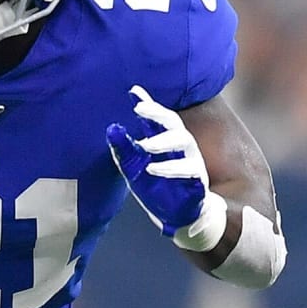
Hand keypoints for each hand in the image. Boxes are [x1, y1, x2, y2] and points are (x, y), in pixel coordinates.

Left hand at [106, 85, 223, 248]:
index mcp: (164, 141)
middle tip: (139, 109)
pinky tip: (154, 169)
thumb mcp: (134, 167)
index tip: (133, 92)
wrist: (178, 215)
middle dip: (158, 113)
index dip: (148, 104)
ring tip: (145, 146)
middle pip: (174, 123)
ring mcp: (191, 162)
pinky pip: (190, 171)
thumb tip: (112, 128)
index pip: (157, 118)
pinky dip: (173, 169)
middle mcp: (180, 147)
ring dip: (163, 142)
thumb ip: (124, 147)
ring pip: (185, 142)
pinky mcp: (197, 181)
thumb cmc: (156, 185)